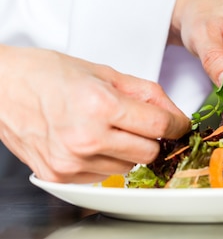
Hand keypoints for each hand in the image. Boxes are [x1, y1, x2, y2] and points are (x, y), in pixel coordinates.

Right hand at [0, 46, 189, 183]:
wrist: (1, 87)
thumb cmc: (47, 74)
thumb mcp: (105, 72)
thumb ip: (146, 93)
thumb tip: (174, 113)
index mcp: (100, 106)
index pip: (160, 126)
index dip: (176, 124)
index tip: (179, 123)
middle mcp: (86, 138)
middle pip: (149, 152)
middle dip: (154, 137)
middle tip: (142, 123)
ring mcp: (71, 162)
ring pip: (128, 166)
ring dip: (129, 150)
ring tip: (109, 128)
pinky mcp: (60, 176)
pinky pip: (103, 176)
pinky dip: (106, 160)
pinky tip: (92, 140)